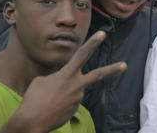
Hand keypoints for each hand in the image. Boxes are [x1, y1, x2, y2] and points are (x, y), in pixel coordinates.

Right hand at [0, 31, 126, 132]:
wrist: (32, 122)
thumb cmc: (33, 99)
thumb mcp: (42, 81)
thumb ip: (56, 77)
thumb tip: (64, 81)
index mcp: (66, 74)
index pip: (82, 54)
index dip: (93, 42)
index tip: (102, 34)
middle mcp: (76, 85)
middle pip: (98, 75)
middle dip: (112, 69)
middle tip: (124, 65)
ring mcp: (78, 98)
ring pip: (75, 90)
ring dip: (64, 93)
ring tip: (50, 100)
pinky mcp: (76, 109)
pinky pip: (71, 101)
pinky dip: (62, 102)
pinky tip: (53, 107)